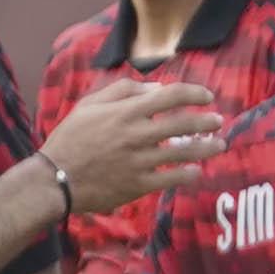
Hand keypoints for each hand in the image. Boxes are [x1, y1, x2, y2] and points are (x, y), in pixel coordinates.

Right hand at [40, 79, 222, 217]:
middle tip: (218, 122)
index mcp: (126, 111)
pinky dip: (187, 174)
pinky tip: (197, 172)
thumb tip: (156, 88)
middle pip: (183, 124)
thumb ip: (123, 91)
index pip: (171, 96)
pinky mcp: (138, 184)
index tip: (207, 97)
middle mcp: (137, 134)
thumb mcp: (90, 105)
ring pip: (183, 153)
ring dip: (206, 148)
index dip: (194, 94)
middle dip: (206, 122)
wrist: (55, 179)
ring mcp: (139, 161)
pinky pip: (171, 178)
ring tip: (220, 146)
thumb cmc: (71, 138)